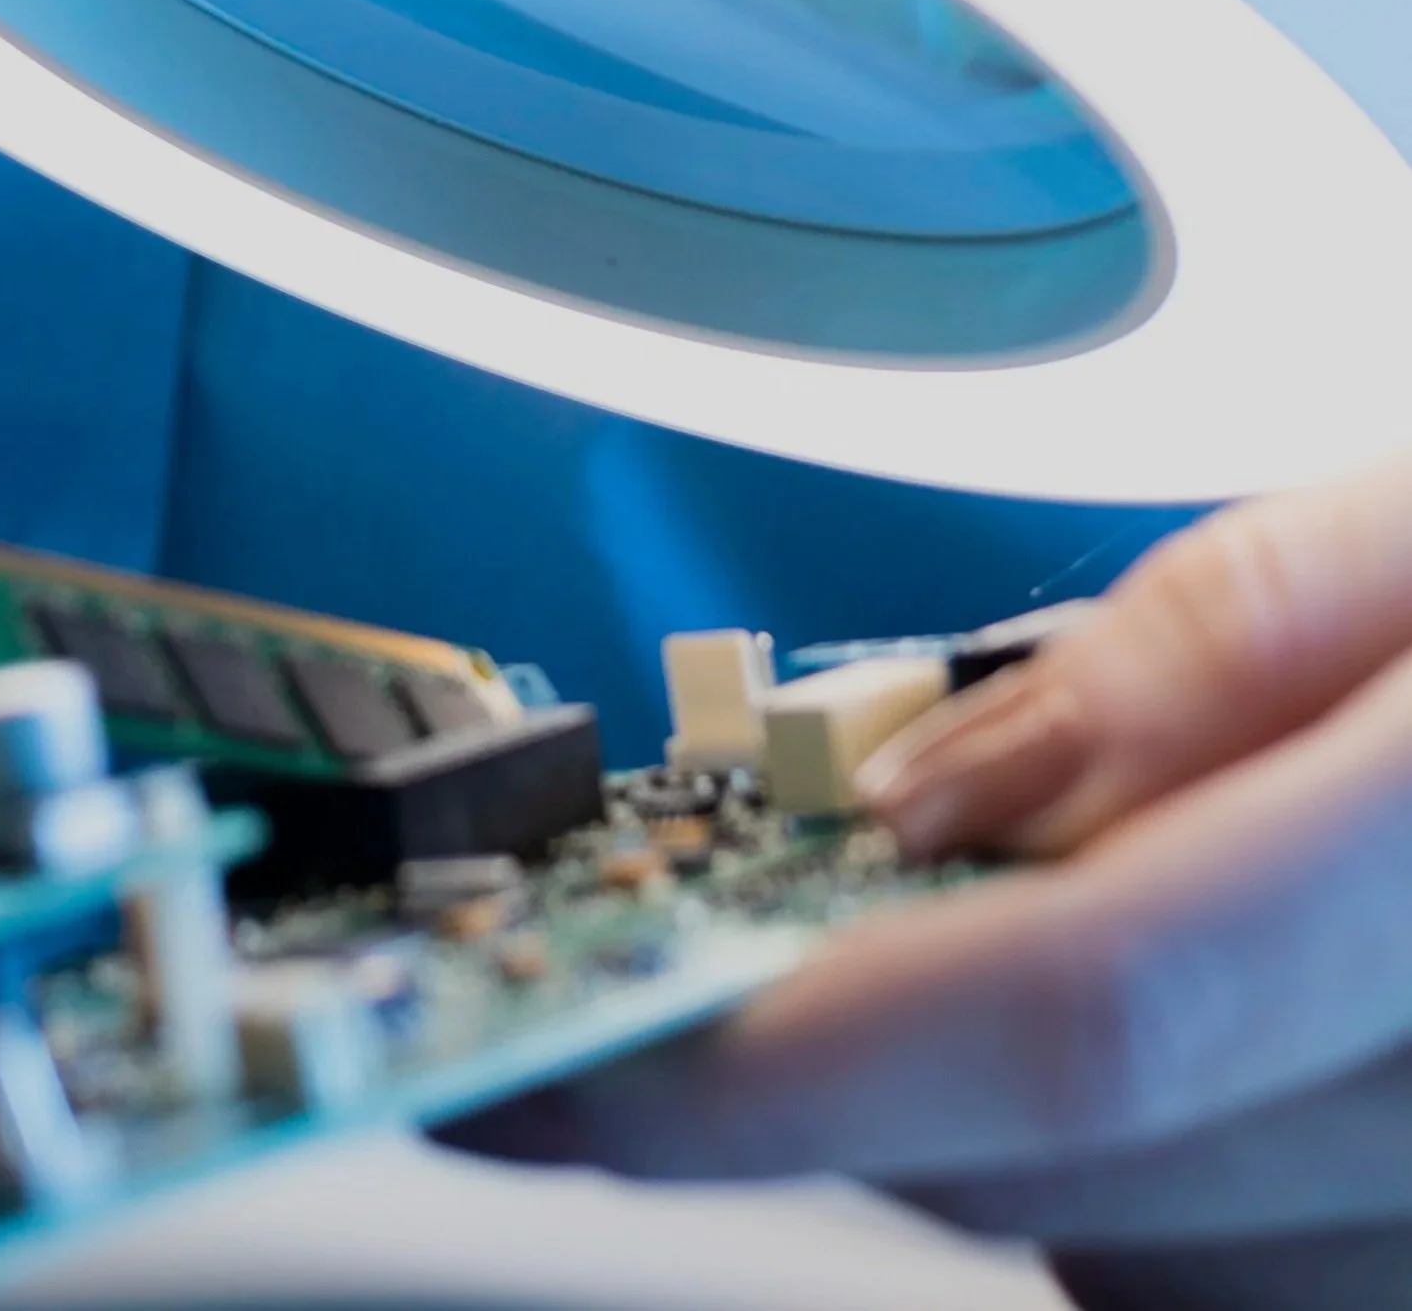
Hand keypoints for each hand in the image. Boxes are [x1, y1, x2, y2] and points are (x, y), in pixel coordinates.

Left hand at [446, 460, 1411, 1307]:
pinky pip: (1198, 1292)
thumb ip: (1231, 629)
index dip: (785, 1054)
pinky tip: (1131, 1032)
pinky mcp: (1410, 1282)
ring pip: (1109, 1258)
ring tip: (1015, 912)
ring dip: (977, 1116)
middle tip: (706, 909)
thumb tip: (955, 782)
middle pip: (1058, 1160)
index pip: (1087, 1015)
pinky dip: (1101, 1187)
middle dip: (835, 1047)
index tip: (547, 1050)